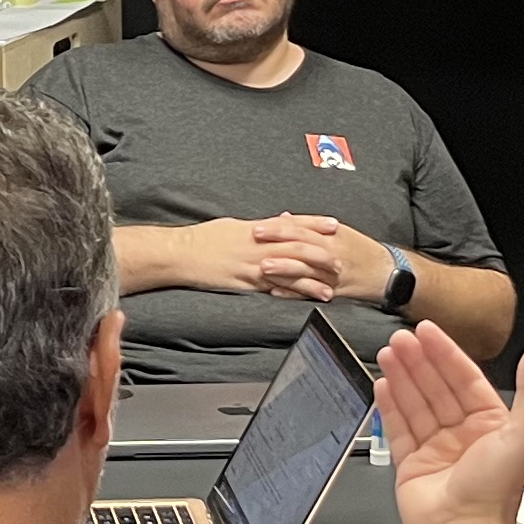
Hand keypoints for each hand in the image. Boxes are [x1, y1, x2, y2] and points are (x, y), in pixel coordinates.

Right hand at [172, 218, 329, 297]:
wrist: (182, 253)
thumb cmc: (204, 239)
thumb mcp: (232, 226)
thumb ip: (256, 228)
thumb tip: (274, 224)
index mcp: (257, 228)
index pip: (293, 224)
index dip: (315, 224)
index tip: (334, 225)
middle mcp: (260, 245)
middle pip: (299, 248)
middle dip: (322, 255)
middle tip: (341, 261)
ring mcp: (254, 264)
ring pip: (291, 271)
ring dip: (313, 280)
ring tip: (330, 288)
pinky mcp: (247, 282)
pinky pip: (275, 288)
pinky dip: (293, 294)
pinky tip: (304, 300)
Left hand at [257, 212, 398, 303]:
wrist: (387, 273)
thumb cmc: (360, 250)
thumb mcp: (339, 232)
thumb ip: (310, 226)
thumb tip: (284, 217)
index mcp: (331, 236)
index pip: (301, 228)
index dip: (279, 227)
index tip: (258, 226)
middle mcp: (331, 252)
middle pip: (301, 245)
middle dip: (277, 243)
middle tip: (255, 241)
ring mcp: (331, 273)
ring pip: (304, 269)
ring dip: (283, 268)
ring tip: (263, 267)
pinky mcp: (333, 290)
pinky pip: (310, 291)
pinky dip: (292, 292)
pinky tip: (276, 291)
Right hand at [373, 323, 523, 523]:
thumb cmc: (495, 493)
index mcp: (492, 427)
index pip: (466, 379)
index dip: (446, 353)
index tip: (429, 333)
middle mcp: (464, 437)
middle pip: (437, 388)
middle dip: (419, 361)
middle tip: (401, 339)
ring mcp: (437, 450)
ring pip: (416, 404)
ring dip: (402, 377)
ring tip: (388, 353)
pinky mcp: (412, 465)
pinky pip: (398, 428)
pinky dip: (389, 406)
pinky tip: (383, 385)